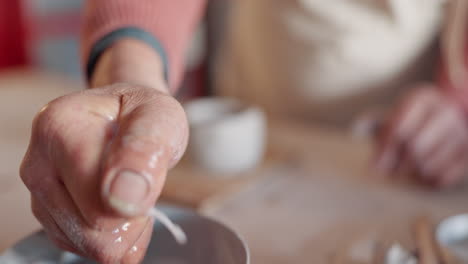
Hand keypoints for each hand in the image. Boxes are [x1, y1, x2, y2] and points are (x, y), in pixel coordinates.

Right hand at [20, 40, 188, 262]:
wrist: (121, 114)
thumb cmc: (141, 114)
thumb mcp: (161, 118)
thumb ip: (146, 150)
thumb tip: (123, 198)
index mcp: (61, 128)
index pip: (102, 204)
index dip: (138, 199)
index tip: (149, 171)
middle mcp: (39, 162)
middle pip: (94, 233)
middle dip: (131, 217)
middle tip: (142, 180)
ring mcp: (38, 192)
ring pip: (90, 245)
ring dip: (123, 226)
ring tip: (129, 187)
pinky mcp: (46, 214)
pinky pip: (85, 247)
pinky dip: (111, 233)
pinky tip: (116, 200)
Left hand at [375, 84, 467, 187]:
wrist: (441, 121)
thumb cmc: (407, 122)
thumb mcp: (389, 117)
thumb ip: (372, 124)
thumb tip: (356, 129)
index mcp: (421, 98)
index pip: (398, 128)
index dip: (384, 151)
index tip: (374, 167)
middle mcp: (445, 110)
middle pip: (415, 147)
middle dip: (397, 164)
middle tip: (388, 173)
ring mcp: (461, 130)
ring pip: (429, 164)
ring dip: (411, 174)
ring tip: (404, 172)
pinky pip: (445, 176)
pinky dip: (429, 181)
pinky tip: (421, 176)